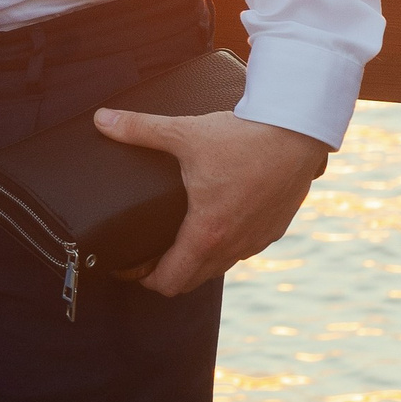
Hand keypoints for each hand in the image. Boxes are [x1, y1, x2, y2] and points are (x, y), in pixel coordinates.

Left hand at [90, 106, 328, 297]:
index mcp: (207, 232)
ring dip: (196, 262)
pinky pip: (242, 251)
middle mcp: (234, 246)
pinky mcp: (274, 231)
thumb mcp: (185, 133)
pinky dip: (223, 247)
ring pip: (218, 268)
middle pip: (191, 282)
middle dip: (165, 274)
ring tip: (176, 242)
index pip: (170, 282)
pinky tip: (214, 225)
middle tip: (146, 254)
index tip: (128, 266)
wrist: (299, 133)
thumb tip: (101, 119)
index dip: (143, 279)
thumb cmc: (244, 137)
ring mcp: (257, 241)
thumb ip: (139, 129)